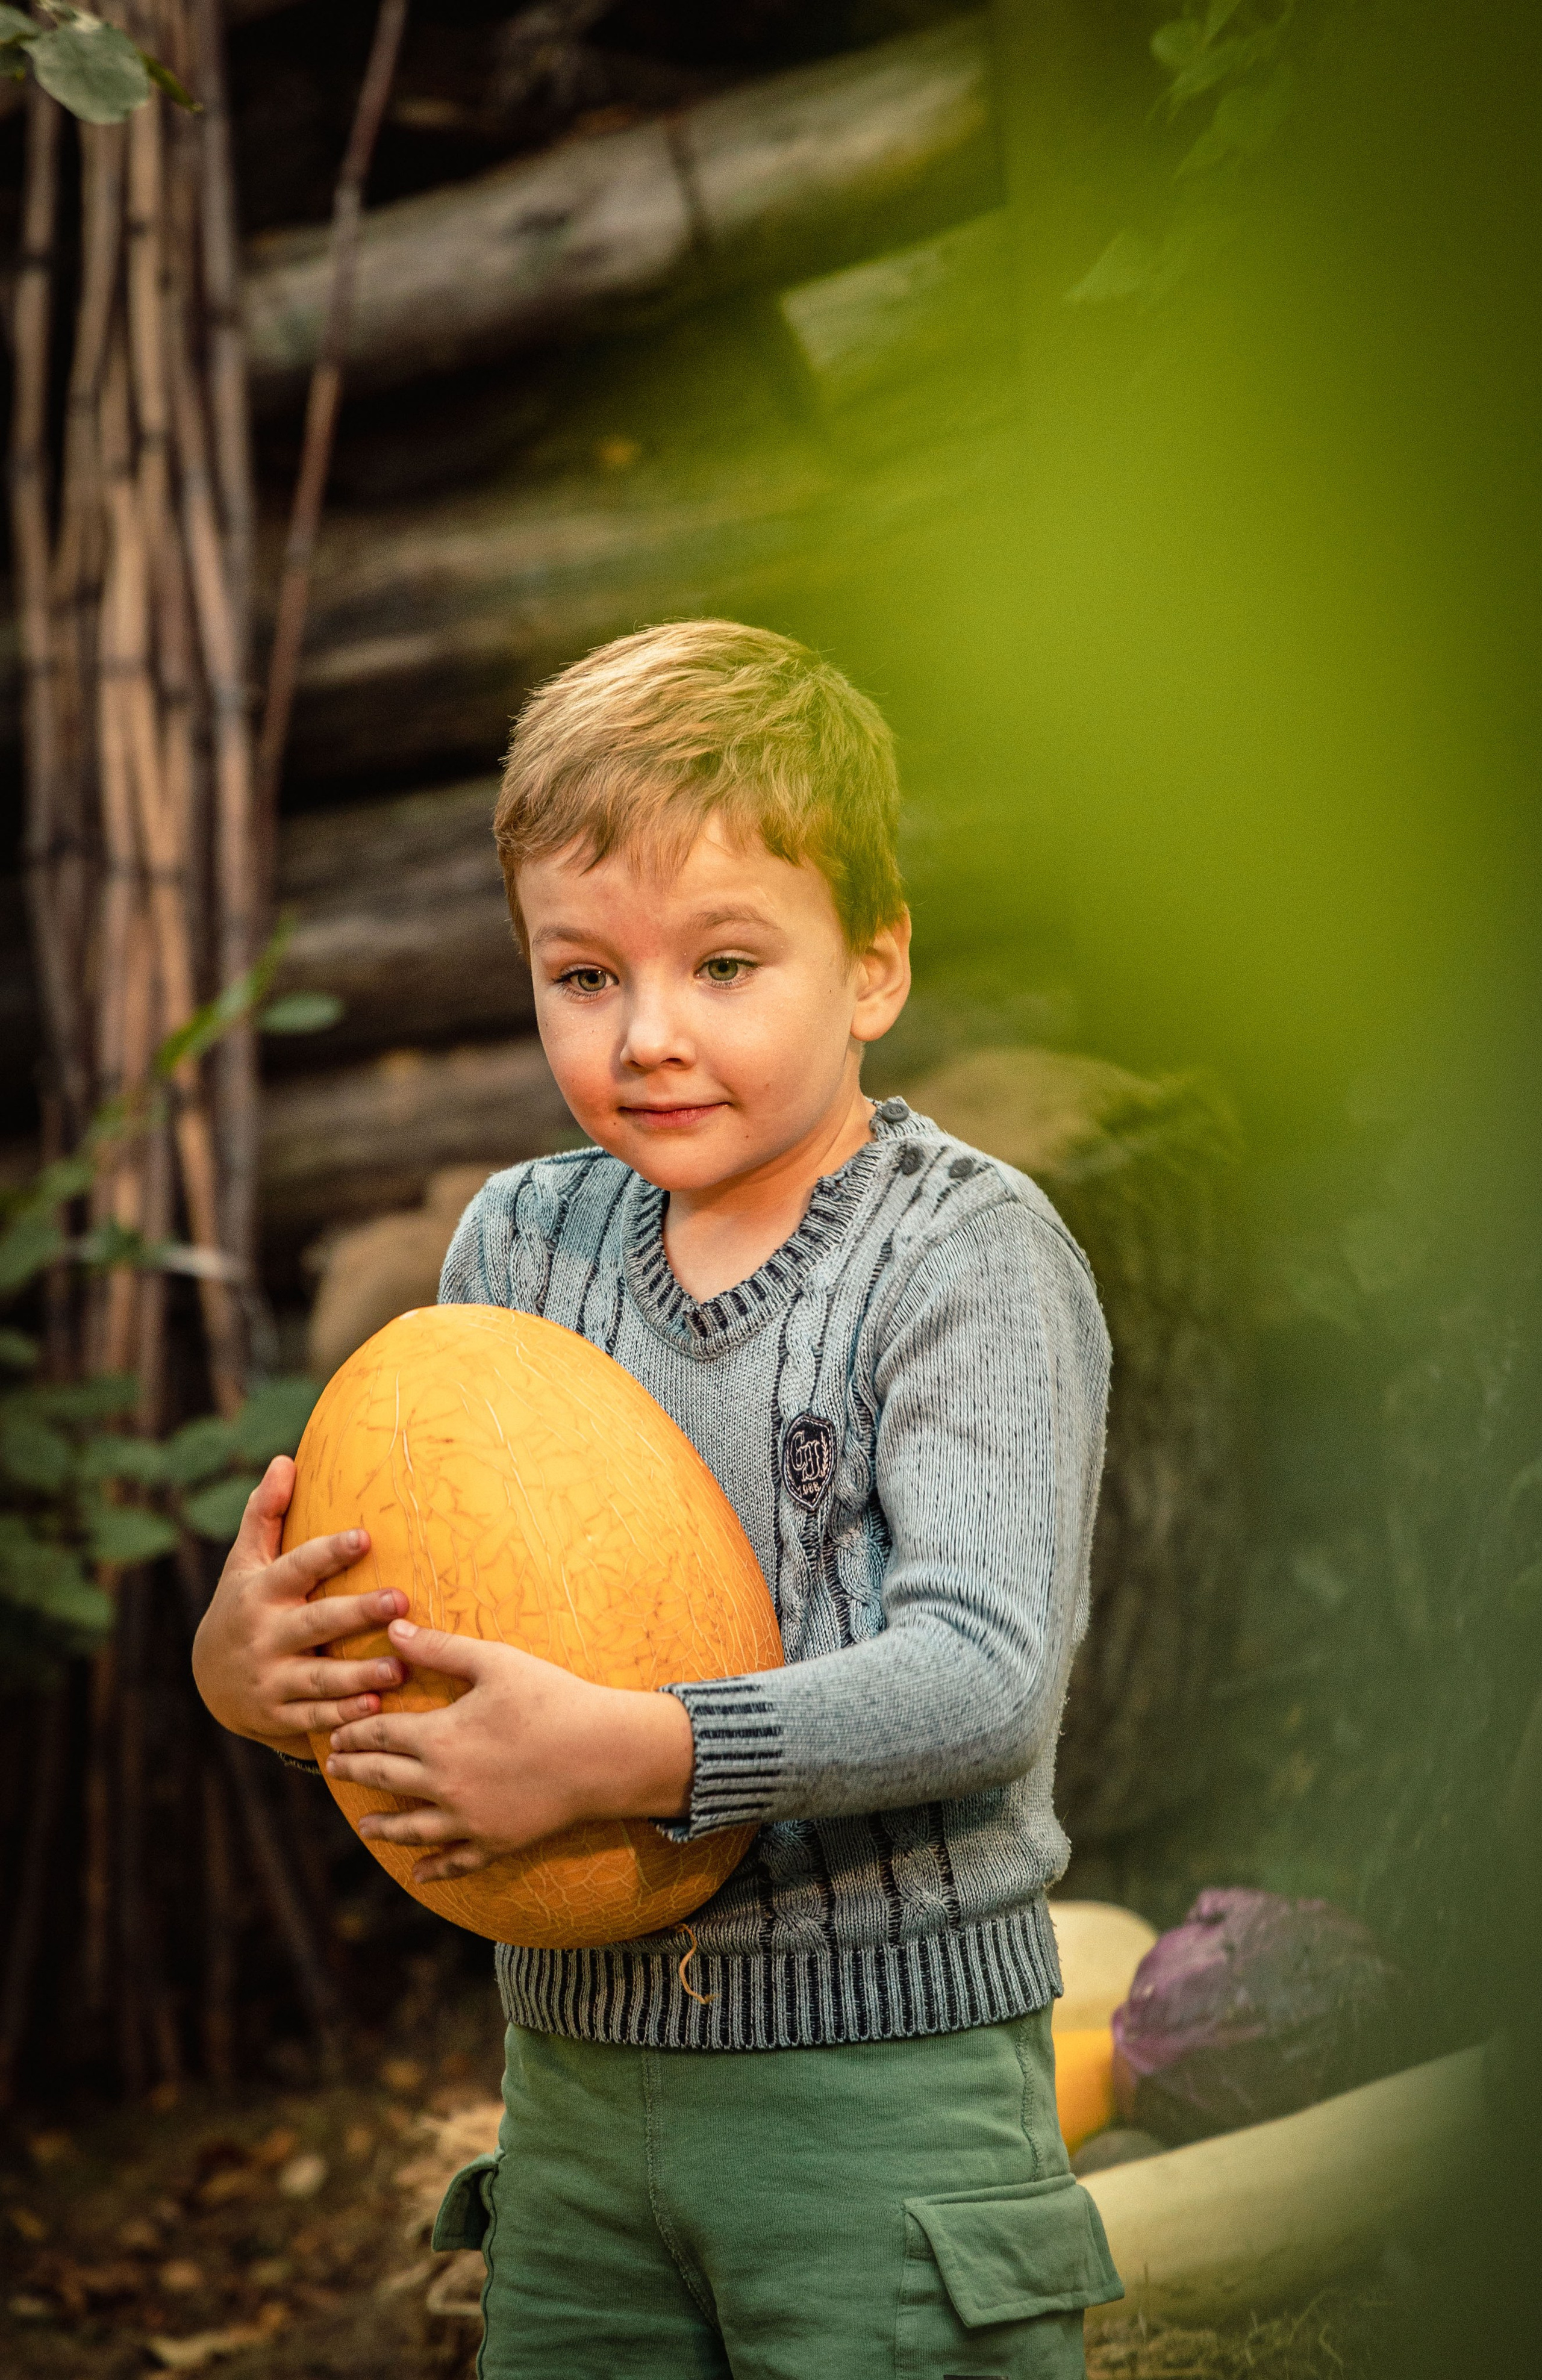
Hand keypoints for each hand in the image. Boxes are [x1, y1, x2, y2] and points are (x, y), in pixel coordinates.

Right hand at [191, 1456, 407, 1754]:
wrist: (210, 1680)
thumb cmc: (244, 1605)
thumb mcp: (246, 1562)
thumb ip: (266, 1513)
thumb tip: (285, 1459)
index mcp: (262, 1591)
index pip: (297, 1567)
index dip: (329, 1552)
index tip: (366, 1537)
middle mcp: (265, 1634)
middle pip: (315, 1623)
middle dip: (357, 1613)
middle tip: (401, 1600)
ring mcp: (272, 1678)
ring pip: (319, 1678)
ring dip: (359, 1675)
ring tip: (400, 1667)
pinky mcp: (279, 1714)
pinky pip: (315, 1717)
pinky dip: (344, 1716)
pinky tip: (377, 1710)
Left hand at [325, 1619, 694, 1883]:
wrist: (604, 1752)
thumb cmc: (552, 1698)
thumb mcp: (495, 1661)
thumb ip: (440, 1648)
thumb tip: (393, 1630)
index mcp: (439, 1737)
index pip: (380, 1734)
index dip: (354, 1731)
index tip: (335, 1731)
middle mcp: (444, 1784)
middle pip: (385, 1778)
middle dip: (355, 1770)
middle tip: (334, 1768)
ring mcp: (469, 1819)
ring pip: (411, 1828)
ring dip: (382, 1826)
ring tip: (365, 1826)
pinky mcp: (496, 1842)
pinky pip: (455, 1861)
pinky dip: (433, 1869)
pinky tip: (419, 1874)